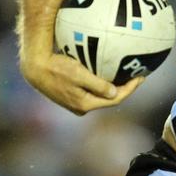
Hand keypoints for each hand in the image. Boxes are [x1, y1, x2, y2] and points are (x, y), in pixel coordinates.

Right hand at [21, 52, 143, 115]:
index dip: (130, 89)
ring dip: (113, 86)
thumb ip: (97, 85)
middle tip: (136, 75)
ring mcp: (76, 103)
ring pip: (100, 95)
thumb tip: (115, 92)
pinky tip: (106, 72)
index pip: (115, 99)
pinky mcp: (71, 95)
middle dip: (125, 88)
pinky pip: (92, 90)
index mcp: (86, 104)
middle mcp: (82, 107)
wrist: (34, 68)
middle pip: (110, 98)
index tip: (141, 76)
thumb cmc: (55, 68)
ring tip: (125, 75)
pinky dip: (102, 83)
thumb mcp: (77, 74)